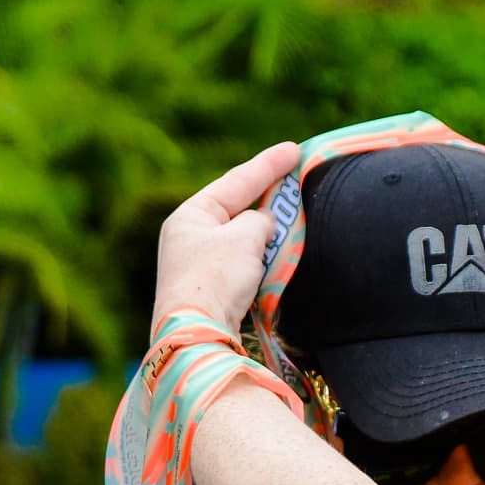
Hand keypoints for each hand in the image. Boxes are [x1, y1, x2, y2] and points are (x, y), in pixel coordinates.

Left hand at [151, 141, 303, 337]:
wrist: (198, 335)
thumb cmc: (217, 278)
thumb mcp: (245, 236)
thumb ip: (261, 220)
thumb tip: (264, 224)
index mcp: (190, 216)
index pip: (236, 181)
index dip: (268, 165)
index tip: (295, 149)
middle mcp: (189, 237)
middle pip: (236, 209)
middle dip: (267, 197)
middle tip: (296, 177)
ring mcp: (197, 266)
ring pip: (241, 239)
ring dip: (266, 233)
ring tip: (292, 221)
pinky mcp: (210, 292)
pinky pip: (242, 264)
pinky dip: (260, 258)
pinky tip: (275, 258)